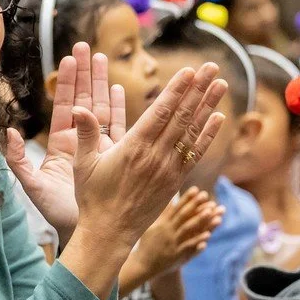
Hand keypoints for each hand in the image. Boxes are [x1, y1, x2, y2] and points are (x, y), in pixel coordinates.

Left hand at [4, 44, 125, 244]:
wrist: (88, 233)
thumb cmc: (59, 214)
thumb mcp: (34, 186)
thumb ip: (18, 160)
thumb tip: (8, 132)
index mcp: (62, 145)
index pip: (64, 106)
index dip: (67, 82)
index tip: (69, 58)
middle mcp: (81, 142)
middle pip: (83, 100)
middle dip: (86, 73)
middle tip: (87, 46)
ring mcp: (99, 148)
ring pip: (102, 108)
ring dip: (103, 83)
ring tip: (104, 58)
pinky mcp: (115, 157)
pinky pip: (119, 127)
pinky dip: (120, 108)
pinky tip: (121, 89)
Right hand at [71, 60, 227, 250]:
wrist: (110, 232)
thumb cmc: (92, 197)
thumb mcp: (83, 164)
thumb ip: (85, 133)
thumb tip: (78, 108)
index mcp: (133, 148)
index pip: (160, 112)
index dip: (176, 90)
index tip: (190, 71)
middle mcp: (156, 156)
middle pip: (182, 117)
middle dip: (198, 90)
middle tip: (211, 68)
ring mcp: (168, 169)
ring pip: (192, 131)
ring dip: (208, 106)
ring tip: (221, 84)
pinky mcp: (175, 181)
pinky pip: (195, 153)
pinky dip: (208, 134)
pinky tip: (218, 118)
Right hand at [128, 187, 223, 284]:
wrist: (143, 265)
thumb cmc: (148, 244)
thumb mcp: (153, 227)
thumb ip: (163, 214)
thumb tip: (169, 199)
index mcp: (162, 223)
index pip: (176, 208)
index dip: (186, 198)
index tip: (196, 189)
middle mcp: (168, 231)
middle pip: (183, 215)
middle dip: (195, 205)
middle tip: (206, 194)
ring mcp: (172, 242)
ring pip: (187, 229)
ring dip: (200, 220)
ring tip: (211, 212)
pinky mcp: (177, 254)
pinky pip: (189, 246)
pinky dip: (198, 240)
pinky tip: (208, 235)